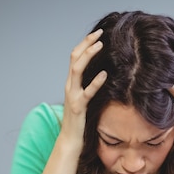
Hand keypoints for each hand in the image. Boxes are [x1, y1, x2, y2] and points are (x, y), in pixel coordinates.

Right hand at [61, 29, 107, 144]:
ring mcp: (72, 96)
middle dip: (86, 44)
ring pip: (77, 70)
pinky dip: (95, 82)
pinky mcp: (78, 107)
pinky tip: (104, 74)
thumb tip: (102, 74)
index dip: (84, 44)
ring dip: (88, 55)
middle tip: (99, 33)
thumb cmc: (80, 120)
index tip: (97, 34)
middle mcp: (69, 86)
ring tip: (100, 45)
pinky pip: (87, 92)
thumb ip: (88, 86)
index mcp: (71, 83)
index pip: (75, 57)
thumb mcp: (84, 98)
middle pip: (74, 58)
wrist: (71, 139)